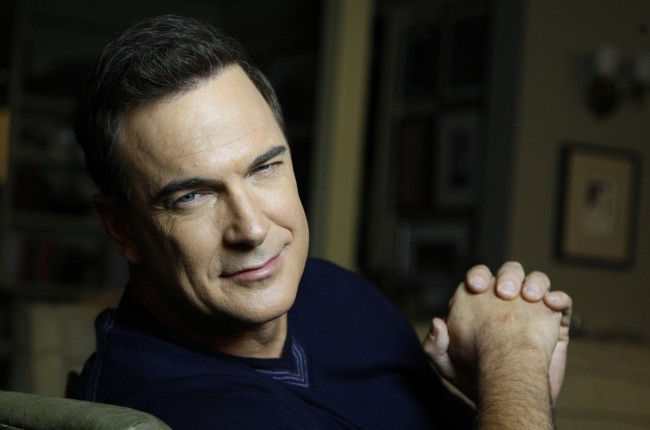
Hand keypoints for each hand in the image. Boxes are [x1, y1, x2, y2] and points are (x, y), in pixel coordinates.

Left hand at [423, 262, 571, 404]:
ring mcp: (532, 310)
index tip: (476, 288)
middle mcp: (507, 302)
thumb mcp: (449, 366)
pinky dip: (560, 298)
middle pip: (510, 273)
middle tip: (505, 293)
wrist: (513, 396)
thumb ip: (435, 346)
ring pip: (537, 281)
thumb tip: (436, 322)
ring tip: (531, 296)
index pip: (479, 278)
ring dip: (535, 282)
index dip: (477, 277)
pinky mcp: (556, 323)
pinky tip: (552, 304)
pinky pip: (562, 304)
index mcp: (480, 303)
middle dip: (509, 276)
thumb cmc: (478, 379)